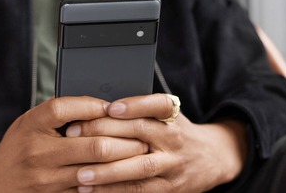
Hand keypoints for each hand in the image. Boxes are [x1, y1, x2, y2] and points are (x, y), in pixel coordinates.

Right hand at [0, 96, 149, 191]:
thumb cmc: (18, 147)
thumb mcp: (30, 122)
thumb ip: (59, 111)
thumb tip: (100, 104)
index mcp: (33, 126)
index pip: (65, 109)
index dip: (94, 106)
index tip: (114, 107)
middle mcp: (39, 153)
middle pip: (94, 145)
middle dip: (124, 141)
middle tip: (143, 137)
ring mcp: (48, 180)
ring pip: (97, 172)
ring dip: (123, 164)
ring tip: (140, 155)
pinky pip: (89, 191)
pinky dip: (108, 183)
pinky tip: (123, 177)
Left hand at [66, 94, 248, 191]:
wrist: (212, 159)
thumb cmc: (176, 132)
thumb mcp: (167, 114)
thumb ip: (140, 109)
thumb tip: (97, 102)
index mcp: (172, 116)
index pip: (157, 105)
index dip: (135, 105)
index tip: (111, 106)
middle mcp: (173, 140)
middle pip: (140, 134)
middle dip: (104, 134)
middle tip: (73, 134)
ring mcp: (171, 166)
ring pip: (138, 168)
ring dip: (107, 172)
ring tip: (80, 173)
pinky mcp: (168, 189)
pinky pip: (138, 191)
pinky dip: (113, 191)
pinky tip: (90, 190)